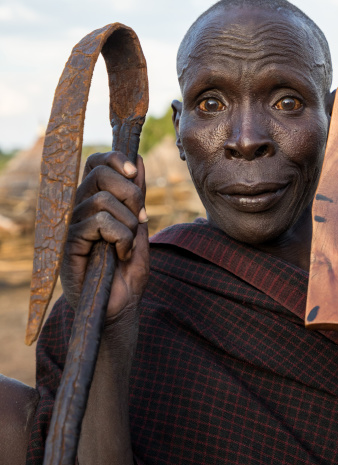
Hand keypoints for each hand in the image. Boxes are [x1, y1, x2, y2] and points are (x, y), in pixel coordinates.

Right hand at [61, 151, 149, 321]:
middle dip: (130, 192)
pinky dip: (121, 238)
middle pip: (99, 173)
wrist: (121, 306)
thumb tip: (137, 159)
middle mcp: (79, 208)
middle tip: (140, 217)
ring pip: (102, 200)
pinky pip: (99, 223)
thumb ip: (137, 195)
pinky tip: (121, 255)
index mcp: (94, 200)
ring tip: (129, 245)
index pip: (95, 162)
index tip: (134, 171)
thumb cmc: (128, 269)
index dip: (114, 159)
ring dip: (128, 222)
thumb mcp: (139, 226)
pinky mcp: (70, 244)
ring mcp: (73, 226)